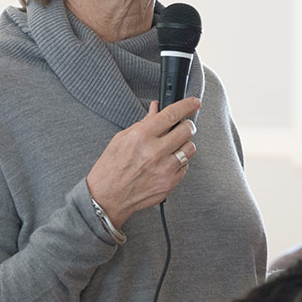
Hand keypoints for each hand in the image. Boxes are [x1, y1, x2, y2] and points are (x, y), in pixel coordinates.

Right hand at [85, 98, 201, 228]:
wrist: (107, 197)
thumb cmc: (110, 168)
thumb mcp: (121, 139)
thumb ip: (143, 123)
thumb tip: (156, 109)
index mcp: (141, 136)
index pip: (171, 114)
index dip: (187, 106)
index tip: (194, 103)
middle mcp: (154, 152)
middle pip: (187, 130)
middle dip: (186, 125)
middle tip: (182, 126)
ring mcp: (164, 169)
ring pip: (189, 148)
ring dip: (183, 144)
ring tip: (171, 147)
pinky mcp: (169, 183)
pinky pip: (185, 167)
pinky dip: (179, 162)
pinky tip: (166, 163)